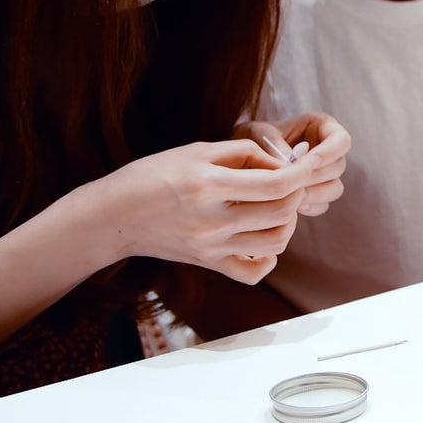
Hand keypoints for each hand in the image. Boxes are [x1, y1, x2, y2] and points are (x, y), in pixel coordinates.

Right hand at [69, 139, 318, 284]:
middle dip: (297, 193)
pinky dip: (269, 257)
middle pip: (281, 212)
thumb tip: (282, 162)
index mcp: (208, 184)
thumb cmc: (153, 175)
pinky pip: (254, 272)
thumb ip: (242, 152)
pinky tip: (262, 237)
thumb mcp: (196, 150)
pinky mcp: (208, 264)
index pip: (276, 184)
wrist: (114, 216)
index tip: (308, 163)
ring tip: (277, 205)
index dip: (301, 172)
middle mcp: (212, 220)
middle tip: (291, 181)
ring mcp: (211, 247)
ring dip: (288, 221)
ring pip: (276, 242)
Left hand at [237, 113, 349, 216]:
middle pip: (338, 167)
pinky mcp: (316, 193)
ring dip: (313, 195)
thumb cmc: (250, 138)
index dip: (329, 153)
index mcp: (321, 126)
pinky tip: (288, 206)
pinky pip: (322, 205)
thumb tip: (290, 166)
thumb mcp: (258, 134)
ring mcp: (324, 173)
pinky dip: (308, 207)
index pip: (342, 140)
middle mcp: (328, 150)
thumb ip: (275, 146)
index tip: (306, 164)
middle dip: (315, 177)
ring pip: (334, 188)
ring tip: (287, 196)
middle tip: (290, 184)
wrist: (239, 158)